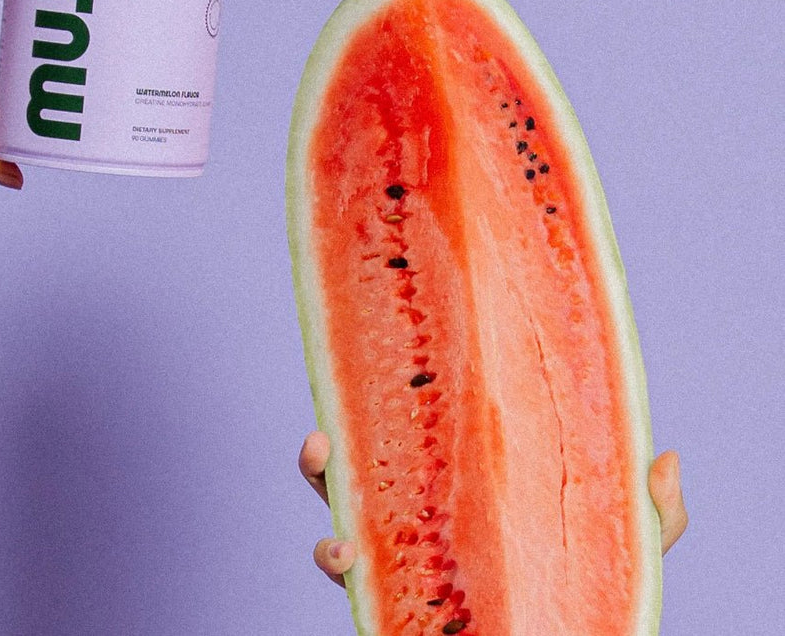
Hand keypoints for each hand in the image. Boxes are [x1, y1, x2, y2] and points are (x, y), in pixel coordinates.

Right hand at [298, 429, 687, 587]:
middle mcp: (418, 524)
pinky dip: (339, 569)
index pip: (411, 444)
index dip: (385, 411)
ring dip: (322, 519)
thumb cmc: (585, 592)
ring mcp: (405, 567)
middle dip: (323, 459)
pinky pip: (357, 591)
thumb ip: (646, 510)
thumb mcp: (619, 547)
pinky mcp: (399, 608)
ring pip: (341, 532)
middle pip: (356, 482)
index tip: (370, 373)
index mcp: (453, 493)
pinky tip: (348, 558)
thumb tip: (665, 455)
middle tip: (318, 440)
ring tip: (330, 516)